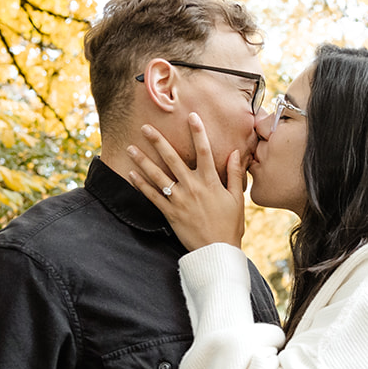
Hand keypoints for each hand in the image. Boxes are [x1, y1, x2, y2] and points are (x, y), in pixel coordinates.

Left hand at [125, 114, 246, 251]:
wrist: (217, 251)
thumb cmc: (230, 226)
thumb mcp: (236, 199)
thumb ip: (234, 174)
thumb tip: (236, 152)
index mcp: (210, 181)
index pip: (204, 151)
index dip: (198, 132)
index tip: (191, 116)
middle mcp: (192, 187)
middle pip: (173, 158)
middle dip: (158, 141)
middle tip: (145, 127)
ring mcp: (179, 200)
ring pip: (157, 175)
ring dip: (143, 160)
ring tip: (131, 148)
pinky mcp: (170, 213)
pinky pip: (152, 196)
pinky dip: (141, 185)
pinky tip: (131, 174)